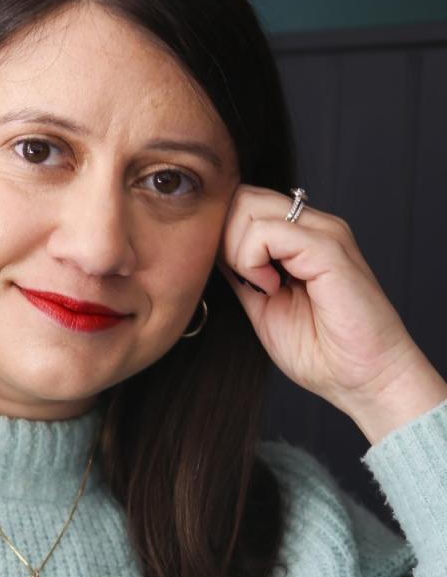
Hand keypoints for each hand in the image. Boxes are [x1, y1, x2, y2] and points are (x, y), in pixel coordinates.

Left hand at [216, 185, 446, 442]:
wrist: (365, 379)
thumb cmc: (322, 352)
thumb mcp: (262, 304)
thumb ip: (241, 272)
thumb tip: (211, 250)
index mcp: (298, 237)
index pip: (242, 203)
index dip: (222, 236)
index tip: (233, 277)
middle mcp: (312, 226)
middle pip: (241, 196)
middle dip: (224, 239)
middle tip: (243, 280)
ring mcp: (323, 232)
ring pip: (249, 206)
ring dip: (238, 251)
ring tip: (262, 287)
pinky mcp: (329, 248)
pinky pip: (269, 231)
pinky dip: (254, 261)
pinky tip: (270, 288)